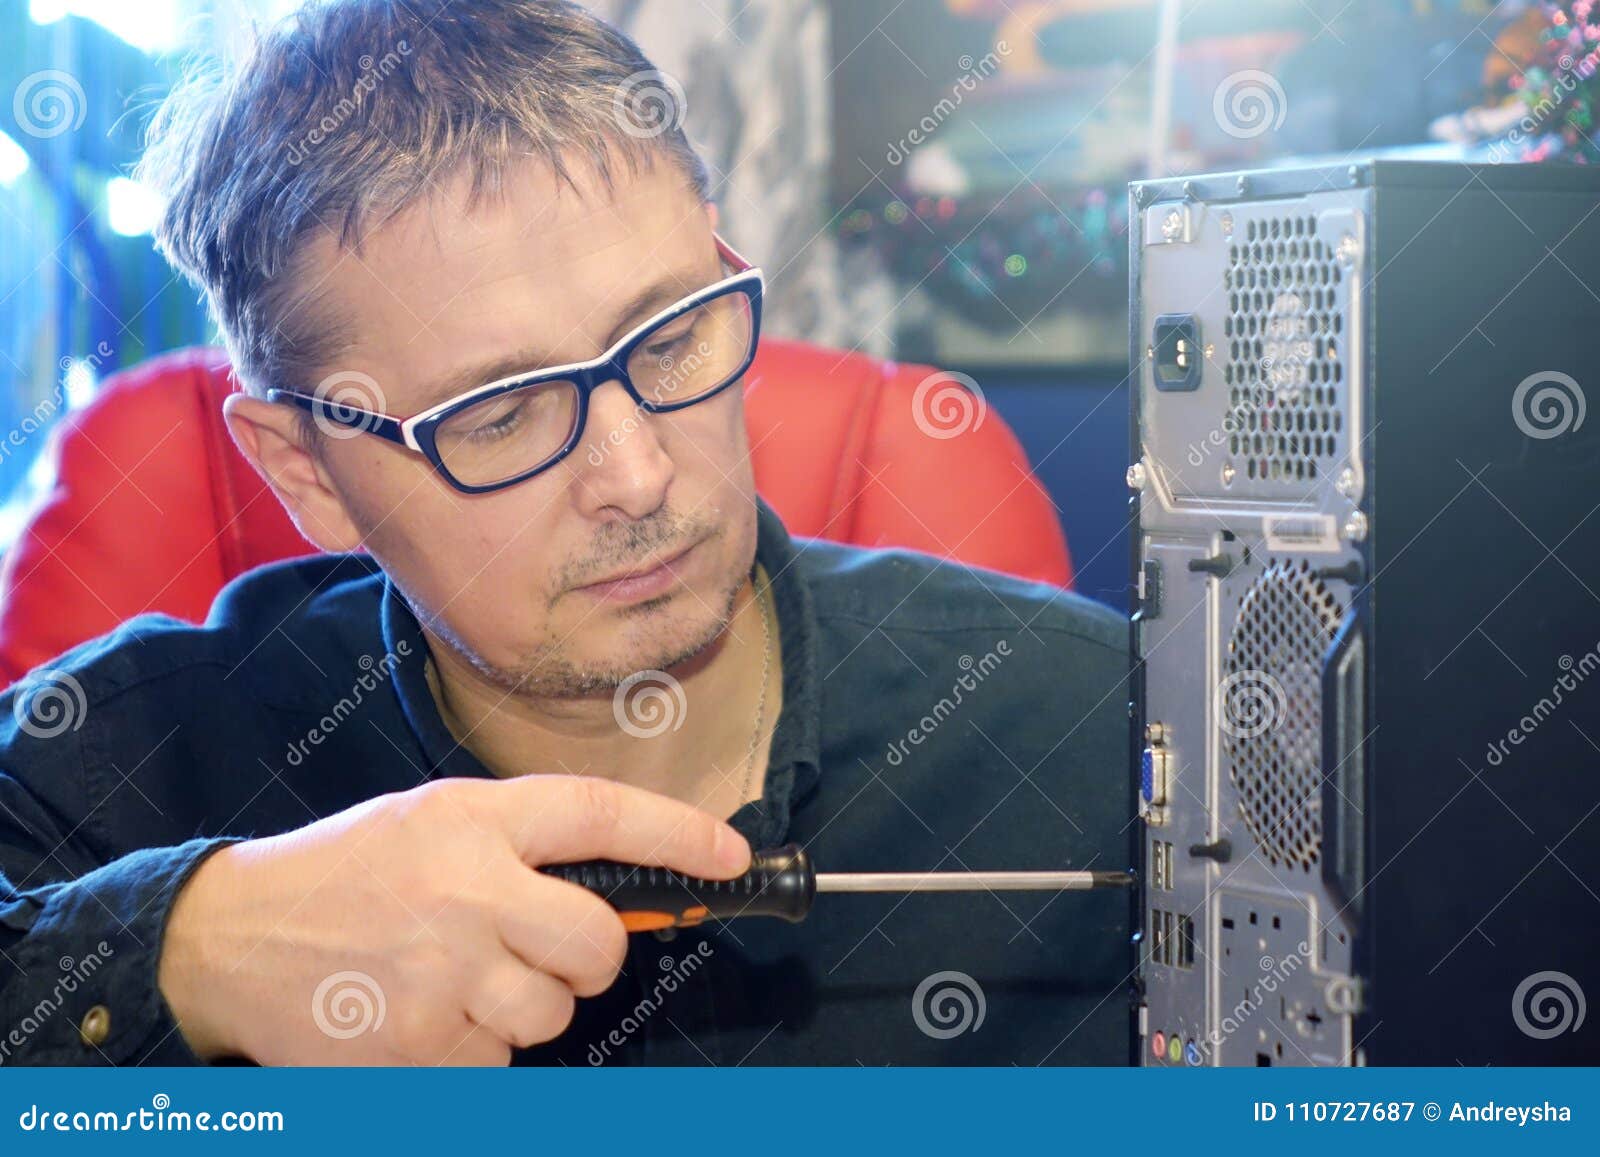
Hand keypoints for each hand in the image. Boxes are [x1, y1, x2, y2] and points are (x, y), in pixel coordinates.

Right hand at [157, 775, 749, 1064]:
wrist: (229, 936)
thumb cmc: (346, 871)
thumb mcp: (433, 822)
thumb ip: (524, 846)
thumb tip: (628, 893)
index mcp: (471, 819)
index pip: (602, 815)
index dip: (680, 835)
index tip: (731, 858)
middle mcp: (465, 892)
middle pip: (598, 942)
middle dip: (590, 953)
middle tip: (545, 945)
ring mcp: (442, 977)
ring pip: (553, 1012)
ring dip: (523, 1005)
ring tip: (456, 977)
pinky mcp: (418, 1051)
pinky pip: (500, 1063)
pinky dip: (476, 1049)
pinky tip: (423, 1015)